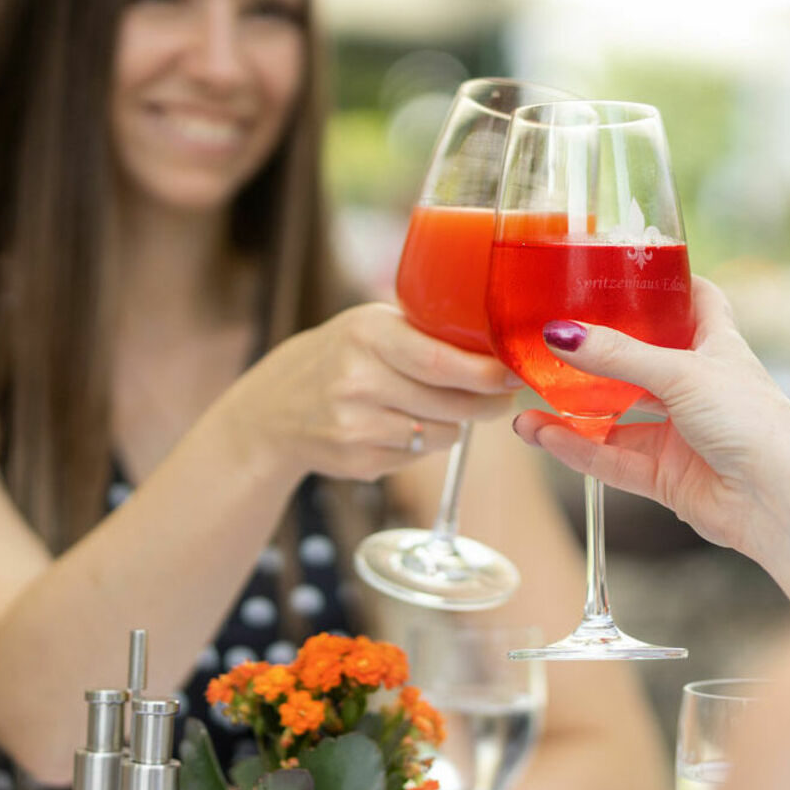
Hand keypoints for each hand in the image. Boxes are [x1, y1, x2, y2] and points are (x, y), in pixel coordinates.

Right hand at [230, 302, 518, 481]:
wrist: (273, 408)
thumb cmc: (342, 355)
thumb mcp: (372, 326)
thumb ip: (426, 333)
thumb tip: (501, 351)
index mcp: (367, 335)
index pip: (441, 361)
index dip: (487, 373)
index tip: (515, 374)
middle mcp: (357, 381)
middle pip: (451, 404)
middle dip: (488, 404)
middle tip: (503, 397)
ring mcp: (354, 427)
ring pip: (442, 435)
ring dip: (454, 423)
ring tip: (434, 405)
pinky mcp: (357, 463)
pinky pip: (418, 457)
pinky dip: (423, 444)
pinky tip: (398, 425)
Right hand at [511, 277, 789, 575]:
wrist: (781, 502)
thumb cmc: (755, 423)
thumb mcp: (683, 373)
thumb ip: (619, 356)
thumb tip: (561, 333)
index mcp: (718, 347)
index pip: (694, 301)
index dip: (665, 283)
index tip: (625, 266)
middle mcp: (699, 387)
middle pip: (641, 361)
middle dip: (598, 354)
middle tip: (550, 337)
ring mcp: (681, 433)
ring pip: (617, 416)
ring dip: (574, 409)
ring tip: (526, 397)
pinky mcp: (667, 477)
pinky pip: (613, 458)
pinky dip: (578, 448)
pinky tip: (542, 435)